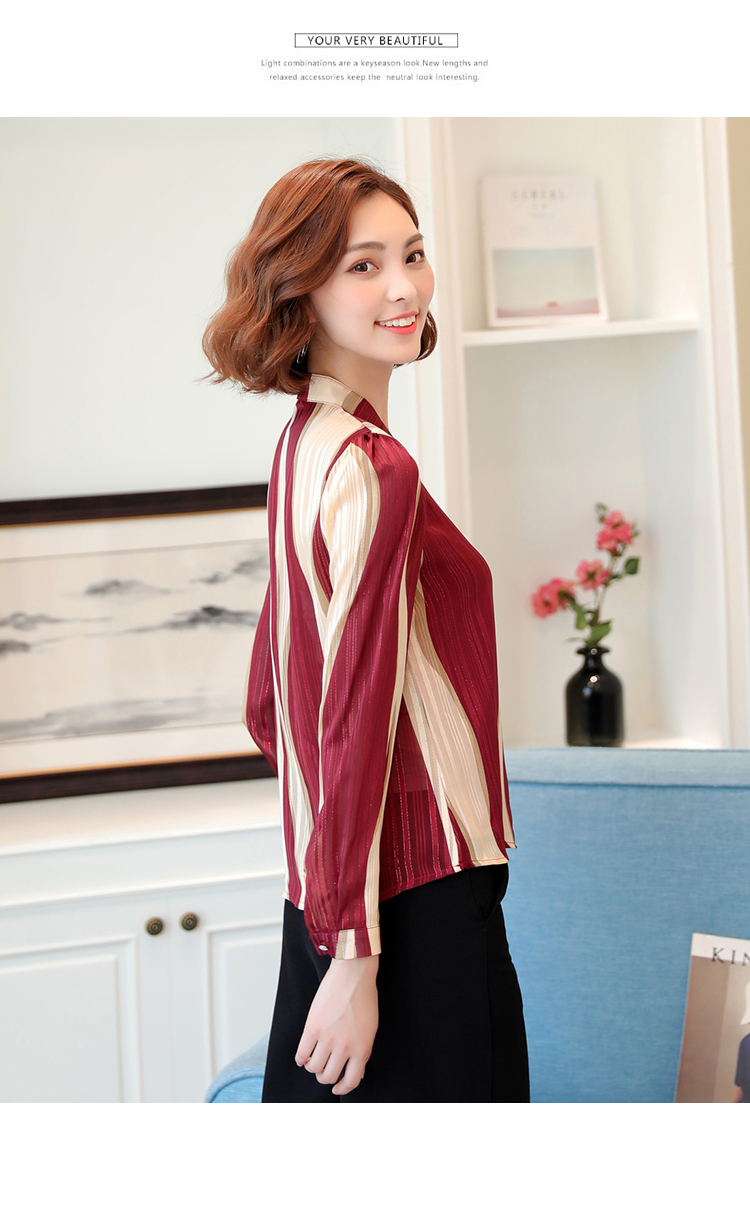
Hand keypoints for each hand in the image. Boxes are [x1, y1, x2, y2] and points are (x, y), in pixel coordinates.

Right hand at [295, 954, 378, 1095]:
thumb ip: (363, 1052)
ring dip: (312, 1067)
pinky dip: (300, 1059)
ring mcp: (327, 1037)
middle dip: (325, 1077)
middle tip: (324, 1069)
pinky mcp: (312, 1027)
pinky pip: (301, 1053)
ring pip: (313, 1068)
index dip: (342, 1089)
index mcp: (362, 1048)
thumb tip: (356, 1073)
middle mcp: (344, 1047)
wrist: (353, 974)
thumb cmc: (364, 999)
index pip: (351, 1081)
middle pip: (328, 1076)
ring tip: (313, 1060)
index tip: (337, 1088)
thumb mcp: (370, 1029)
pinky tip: (303, 1055)